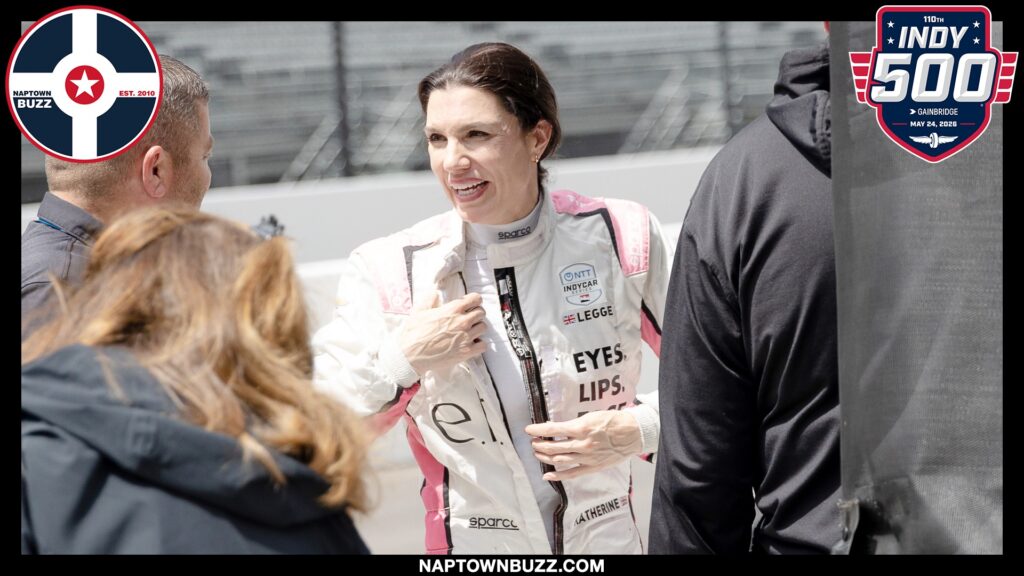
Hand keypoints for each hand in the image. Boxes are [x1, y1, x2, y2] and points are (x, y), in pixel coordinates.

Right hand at [399, 291, 486, 375]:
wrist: (410, 355)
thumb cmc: (414, 333)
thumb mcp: (419, 310)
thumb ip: (430, 298)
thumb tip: (436, 293)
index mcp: (452, 309)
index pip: (476, 298)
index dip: (474, 300)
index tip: (471, 304)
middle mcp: (462, 321)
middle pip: (481, 312)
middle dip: (475, 313)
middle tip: (468, 318)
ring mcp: (466, 337)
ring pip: (483, 327)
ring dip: (477, 328)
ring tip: (468, 331)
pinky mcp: (466, 352)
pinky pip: (483, 345)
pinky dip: (478, 344)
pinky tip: (470, 343)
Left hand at [525, 410, 642, 480]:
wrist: (632, 433)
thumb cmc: (612, 421)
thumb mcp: (591, 416)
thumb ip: (573, 424)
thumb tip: (555, 427)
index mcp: (582, 428)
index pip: (554, 430)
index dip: (538, 430)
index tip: (529, 430)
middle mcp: (582, 444)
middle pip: (554, 447)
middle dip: (540, 445)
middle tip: (533, 442)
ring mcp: (587, 457)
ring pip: (560, 459)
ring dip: (545, 457)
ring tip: (537, 453)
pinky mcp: (592, 467)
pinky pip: (572, 473)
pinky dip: (558, 475)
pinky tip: (547, 474)